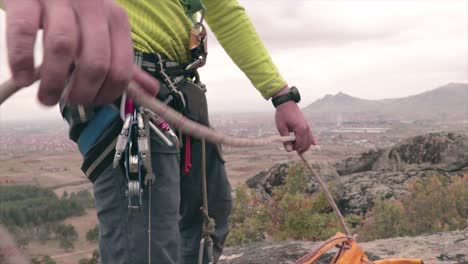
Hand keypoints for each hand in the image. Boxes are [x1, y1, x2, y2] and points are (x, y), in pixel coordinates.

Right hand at [4, 0, 132, 105]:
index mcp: (116, 20)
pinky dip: (22, 60)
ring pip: (63, 48)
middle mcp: (93, 8)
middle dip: (82, 93)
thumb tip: (152, 91)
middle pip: (95, 62)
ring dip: (54, 82)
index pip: (121, 69)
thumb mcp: (105, 31)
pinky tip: (24, 78)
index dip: (107, 94)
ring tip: (46, 98)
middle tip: (69, 102)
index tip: (92, 103)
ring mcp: (60, 0)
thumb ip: (124, 60)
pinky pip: (24, 33)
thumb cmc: (75, 11)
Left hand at [274, 86, 315, 153]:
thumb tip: (289, 150)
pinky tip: (314, 144)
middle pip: (306, 144)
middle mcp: (306, 128)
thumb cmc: (282, 114)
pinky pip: (311, 134)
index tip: (287, 145)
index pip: (300, 144)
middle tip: (290, 146)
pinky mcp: (306, 125)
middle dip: (299, 148)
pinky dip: (311, 140)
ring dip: (303, 145)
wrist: (286, 103)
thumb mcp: (281, 128)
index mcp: (300, 129)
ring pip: (309, 141)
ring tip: (295, 145)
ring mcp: (307, 126)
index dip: (293, 148)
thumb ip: (285, 140)